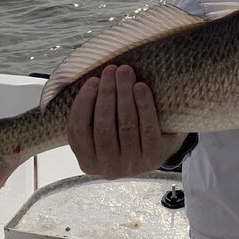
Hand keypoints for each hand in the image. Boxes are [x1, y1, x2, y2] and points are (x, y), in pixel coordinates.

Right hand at [67, 64, 183, 178]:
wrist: (160, 146)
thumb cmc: (124, 133)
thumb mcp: (100, 132)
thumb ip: (90, 116)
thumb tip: (87, 82)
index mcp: (87, 162)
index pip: (78, 130)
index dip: (83, 103)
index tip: (92, 80)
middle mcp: (108, 168)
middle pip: (103, 126)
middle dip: (106, 93)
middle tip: (111, 69)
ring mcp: (132, 164)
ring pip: (126, 124)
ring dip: (124, 94)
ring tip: (125, 72)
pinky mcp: (154, 156)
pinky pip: (147, 126)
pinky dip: (144, 104)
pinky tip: (141, 87)